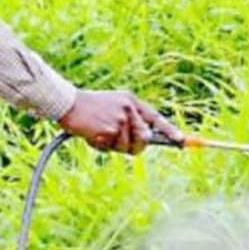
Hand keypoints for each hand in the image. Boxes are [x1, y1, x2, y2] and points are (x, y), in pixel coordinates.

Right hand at [56, 89, 181, 155]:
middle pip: (144, 138)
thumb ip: (128, 122)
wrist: (67, 103)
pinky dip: (102, 147)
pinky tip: (92, 135)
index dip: (170, 131)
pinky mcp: (110, 129)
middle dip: (135, 146)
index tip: (182, 141)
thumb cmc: (88, 109)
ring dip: (114, 147)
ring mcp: (121, 118)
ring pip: (128, 146)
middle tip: (118, 144)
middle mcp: (129, 108)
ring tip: (99, 133)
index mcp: (131, 101)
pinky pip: (112, 148)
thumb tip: (141, 143)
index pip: (155, 118)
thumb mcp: (112, 108)